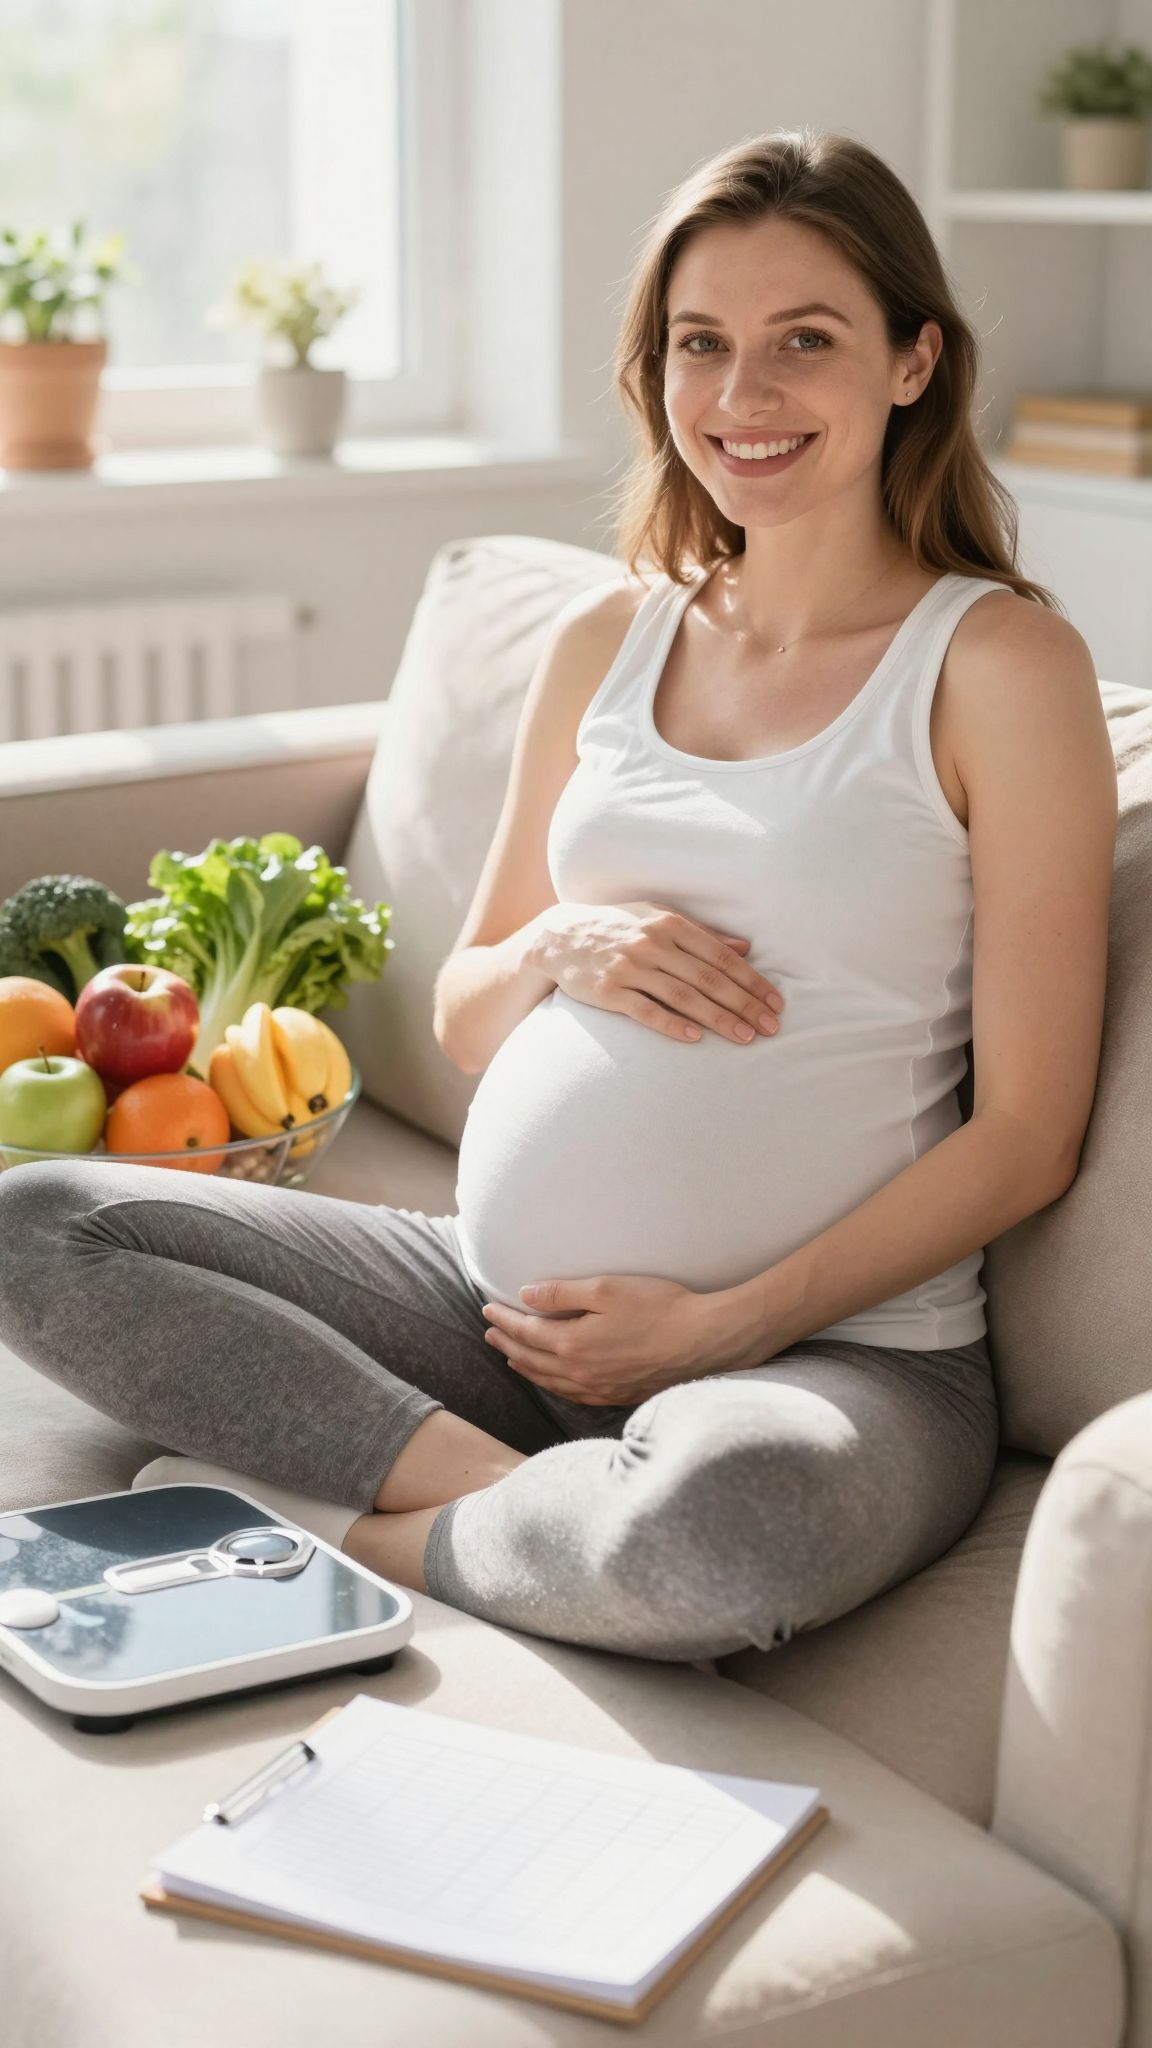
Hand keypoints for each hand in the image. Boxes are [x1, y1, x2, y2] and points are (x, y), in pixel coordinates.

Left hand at [480, 1273, 772, 1405]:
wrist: (704, 1340)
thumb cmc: (659, 1308)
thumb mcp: (607, 1289)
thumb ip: (562, 1294)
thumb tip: (525, 1295)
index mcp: (573, 1345)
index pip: (526, 1333)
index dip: (504, 1320)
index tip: (487, 1309)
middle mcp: (580, 1373)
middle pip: (531, 1360)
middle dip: (506, 1344)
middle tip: (489, 1332)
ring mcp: (599, 1388)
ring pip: (548, 1381)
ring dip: (524, 1367)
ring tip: (510, 1357)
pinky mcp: (617, 1395)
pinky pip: (571, 1394)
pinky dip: (551, 1384)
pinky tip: (552, 1379)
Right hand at [528, 899, 784, 1047]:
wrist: (558, 938)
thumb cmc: (617, 928)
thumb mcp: (657, 919)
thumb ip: (701, 934)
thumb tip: (745, 949)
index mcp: (669, 924)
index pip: (720, 955)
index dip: (751, 980)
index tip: (775, 1002)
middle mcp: (651, 943)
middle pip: (707, 978)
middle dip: (743, 1003)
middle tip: (771, 1026)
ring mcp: (628, 967)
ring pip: (682, 996)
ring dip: (717, 1018)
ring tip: (745, 1037)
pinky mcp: (607, 991)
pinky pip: (644, 1011)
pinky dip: (671, 1024)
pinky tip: (695, 1038)